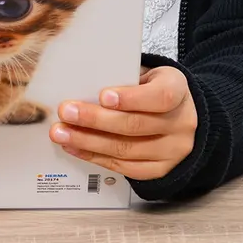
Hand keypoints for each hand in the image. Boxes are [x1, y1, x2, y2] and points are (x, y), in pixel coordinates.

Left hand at [49, 66, 196, 180]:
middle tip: (67, 112)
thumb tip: (82, 83)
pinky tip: (75, 147)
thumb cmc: (152, 88)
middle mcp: (180, 123)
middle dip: (95, 119)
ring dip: (88, 142)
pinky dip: (95, 157)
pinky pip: (124, 167)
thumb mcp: (146, 74)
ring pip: (126, 149)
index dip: (130, 98)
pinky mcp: (160, 169)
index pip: (160, 97)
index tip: (103, 96)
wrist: (178, 114)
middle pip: (136, 125)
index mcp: (178, 91)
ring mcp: (173, 150)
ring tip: (62, 132)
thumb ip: (123, 77)